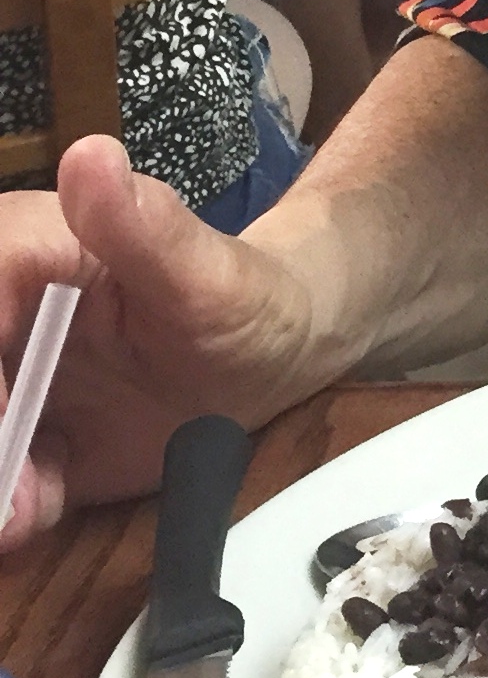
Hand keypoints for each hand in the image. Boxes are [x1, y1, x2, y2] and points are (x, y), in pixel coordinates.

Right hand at [0, 140, 318, 549]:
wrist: (271, 360)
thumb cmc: (246, 299)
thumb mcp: (207, 276)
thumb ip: (149, 229)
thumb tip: (91, 157)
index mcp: (23, 249)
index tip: (4, 419)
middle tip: (11, 498)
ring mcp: (4, 375)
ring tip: (21, 518)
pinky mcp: (18, 435)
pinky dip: (5, 513)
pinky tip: (31, 519)